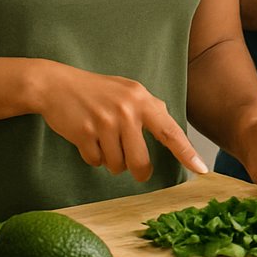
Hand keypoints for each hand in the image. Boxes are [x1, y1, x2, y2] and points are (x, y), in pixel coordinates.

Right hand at [36, 64, 207, 180]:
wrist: (56, 85)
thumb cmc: (96, 90)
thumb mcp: (128, 91)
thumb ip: (150, 109)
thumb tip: (171, 129)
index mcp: (142, 100)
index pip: (171, 131)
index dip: (186, 152)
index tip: (200, 168)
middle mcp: (127, 111)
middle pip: (140, 161)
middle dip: (139, 171)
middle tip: (138, 170)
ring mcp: (105, 122)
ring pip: (116, 165)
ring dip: (111, 161)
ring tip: (105, 142)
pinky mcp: (84, 133)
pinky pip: (95, 161)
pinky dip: (93, 157)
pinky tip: (88, 140)